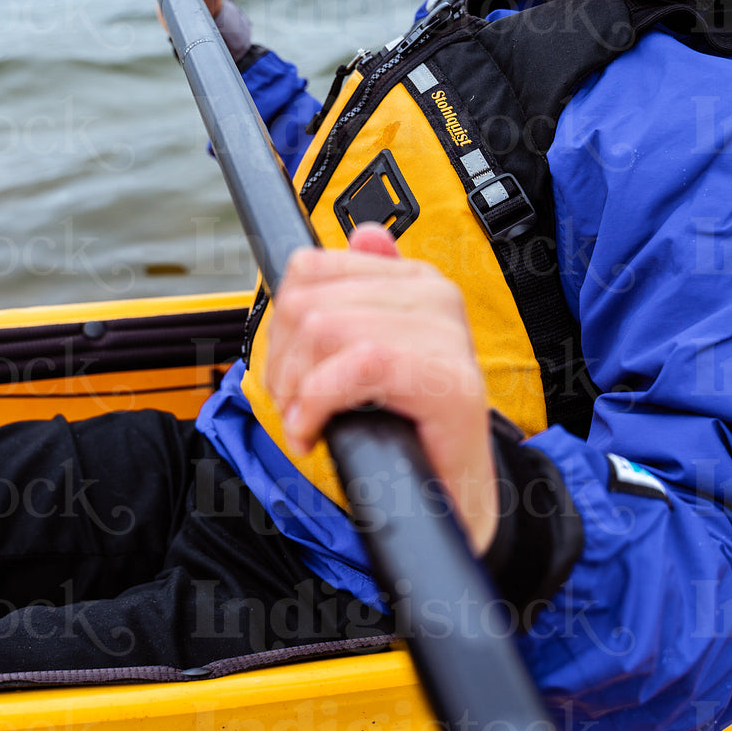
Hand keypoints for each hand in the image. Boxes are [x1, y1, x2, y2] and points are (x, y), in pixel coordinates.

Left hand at [266, 225, 499, 553]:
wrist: (452, 494)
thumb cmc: (410, 429)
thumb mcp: (377, 353)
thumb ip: (364, 295)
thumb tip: (365, 236)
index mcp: (416, 281)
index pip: (311, 268)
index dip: (280, 327)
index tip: (290, 371)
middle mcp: (436, 296)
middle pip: (307, 301)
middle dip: (282, 363)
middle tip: (296, 406)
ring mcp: (447, 335)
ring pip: (324, 329)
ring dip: (296, 390)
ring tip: (307, 422)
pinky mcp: (448, 380)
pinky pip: (355, 367)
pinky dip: (317, 404)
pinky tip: (314, 433)